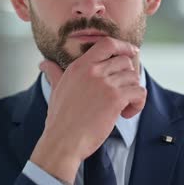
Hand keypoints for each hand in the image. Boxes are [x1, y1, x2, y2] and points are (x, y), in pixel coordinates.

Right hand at [29, 37, 146, 183]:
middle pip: (124, 61)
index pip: (107, 43)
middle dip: (128, 76)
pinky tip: (126, 114)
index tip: (132, 52)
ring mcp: (105, 84)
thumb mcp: (56, 89)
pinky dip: (138, 103)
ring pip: (134, 78)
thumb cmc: (59, 118)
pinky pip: (139, 92)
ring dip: (133, 92)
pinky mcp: (116, 99)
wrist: (63, 141)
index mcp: (80, 66)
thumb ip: (54, 73)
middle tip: (122, 91)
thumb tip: (44, 63)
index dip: (123, 46)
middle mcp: (93, 71)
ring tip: (123, 106)